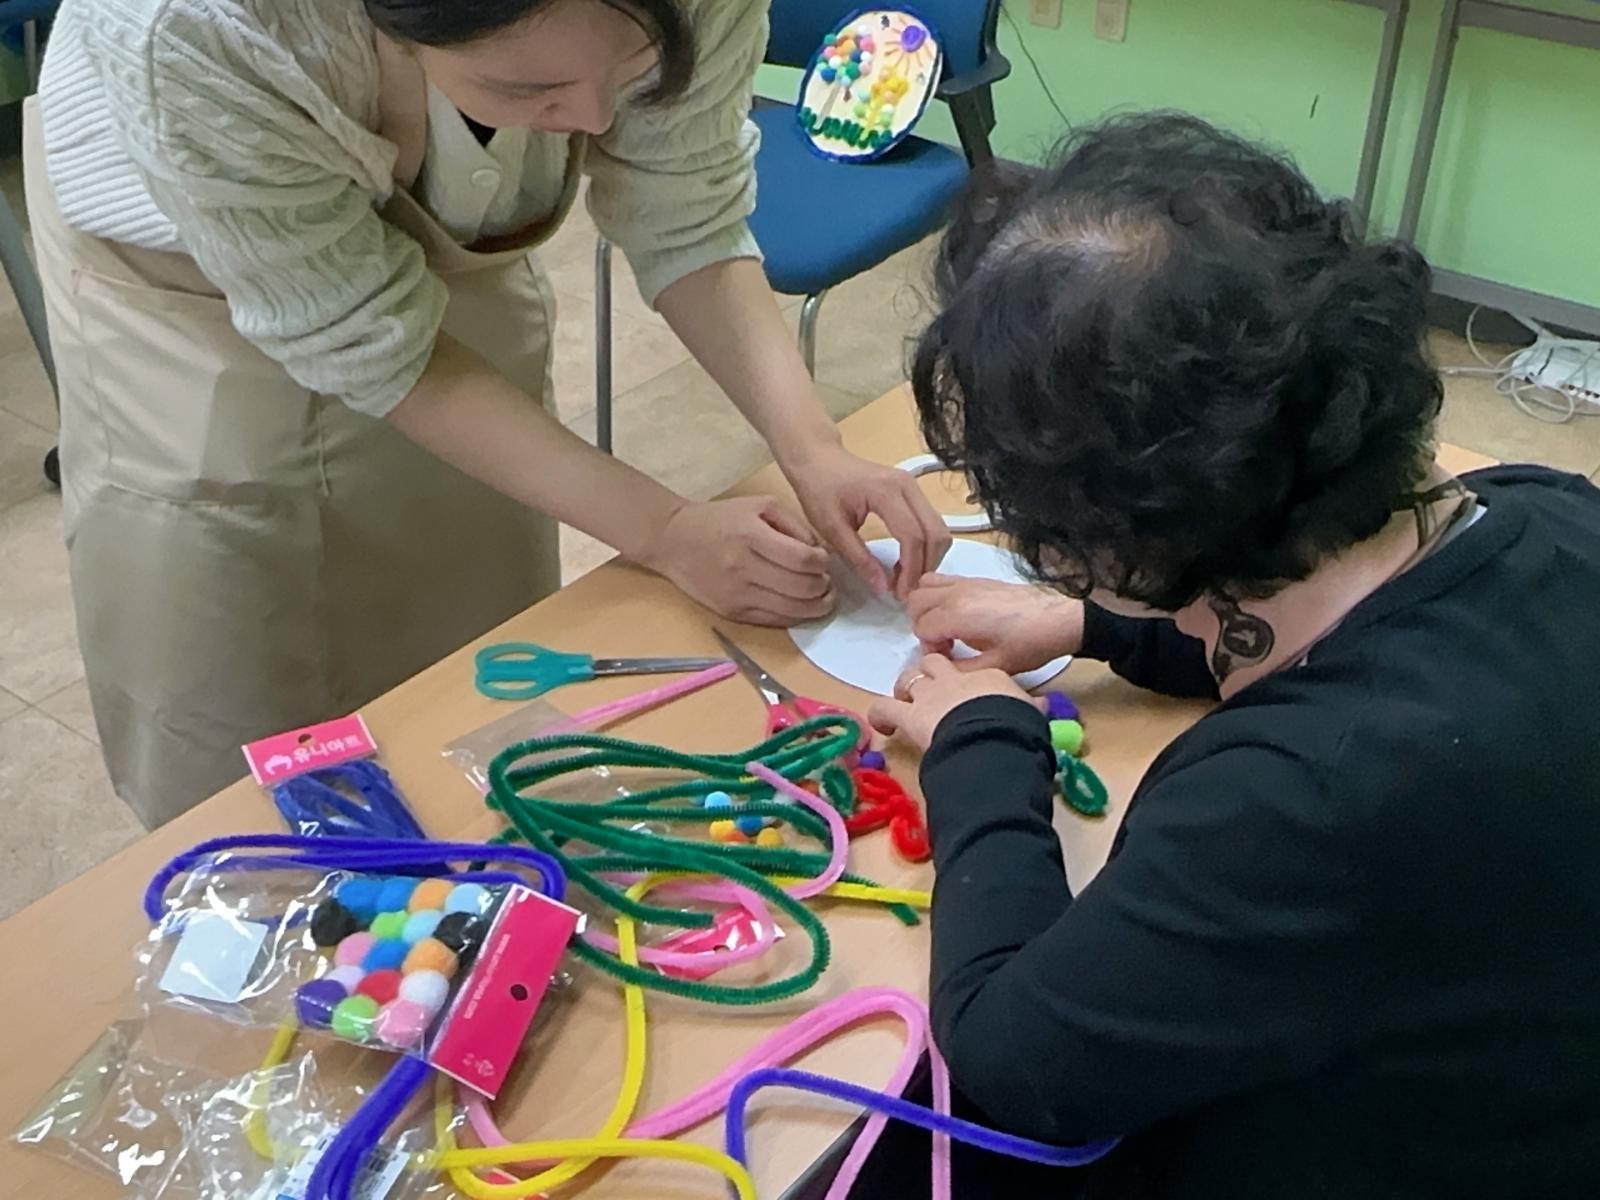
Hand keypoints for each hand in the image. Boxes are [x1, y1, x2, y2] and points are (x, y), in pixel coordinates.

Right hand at [640, 496, 834, 625]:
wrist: (673, 540)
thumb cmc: (720, 519)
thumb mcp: (760, 506)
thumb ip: (795, 525)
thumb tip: (820, 553)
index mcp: (750, 536)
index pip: (802, 560)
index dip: (823, 563)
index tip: (825, 560)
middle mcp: (743, 568)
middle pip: (801, 588)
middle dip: (824, 586)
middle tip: (827, 580)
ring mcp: (737, 595)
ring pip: (792, 610)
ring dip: (816, 606)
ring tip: (822, 596)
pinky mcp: (732, 613)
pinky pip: (774, 621)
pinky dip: (795, 616)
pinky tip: (801, 605)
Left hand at [784, 443, 951, 601]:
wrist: (819, 458)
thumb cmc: (819, 489)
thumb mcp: (831, 528)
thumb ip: (858, 558)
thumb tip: (883, 588)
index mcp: (886, 491)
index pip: (913, 536)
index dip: (911, 570)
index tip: (900, 594)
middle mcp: (908, 486)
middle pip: (936, 533)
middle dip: (925, 567)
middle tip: (905, 591)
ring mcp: (914, 486)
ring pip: (939, 529)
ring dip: (928, 558)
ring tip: (904, 579)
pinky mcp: (914, 492)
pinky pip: (931, 524)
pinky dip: (925, 547)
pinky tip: (906, 563)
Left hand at [868, 654, 1043, 751]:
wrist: (994, 735)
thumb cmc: (1018, 724)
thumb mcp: (1031, 712)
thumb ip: (1032, 706)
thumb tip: (1042, 705)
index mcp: (988, 675)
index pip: (975, 671)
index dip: (969, 681)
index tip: (971, 692)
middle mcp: (954, 678)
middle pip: (934, 663)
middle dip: (930, 671)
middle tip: (930, 687)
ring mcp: (929, 694)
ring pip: (909, 677)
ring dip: (905, 687)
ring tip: (905, 701)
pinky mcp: (910, 714)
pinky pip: (885, 708)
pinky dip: (880, 715)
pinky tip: (883, 726)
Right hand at [909, 575, 1084, 673]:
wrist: (1060, 619)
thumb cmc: (1030, 643)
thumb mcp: (995, 667)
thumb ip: (960, 670)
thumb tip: (941, 669)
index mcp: (958, 614)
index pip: (921, 629)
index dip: (929, 648)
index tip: (949, 658)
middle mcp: (957, 593)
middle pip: (915, 604)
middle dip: (922, 626)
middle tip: (945, 645)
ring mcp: (966, 582)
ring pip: (924, 587)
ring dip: (927, 607)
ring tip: (946, 627)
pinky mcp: (977, 579)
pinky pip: (942, 579)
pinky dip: (938, 594)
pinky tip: (957, 614)